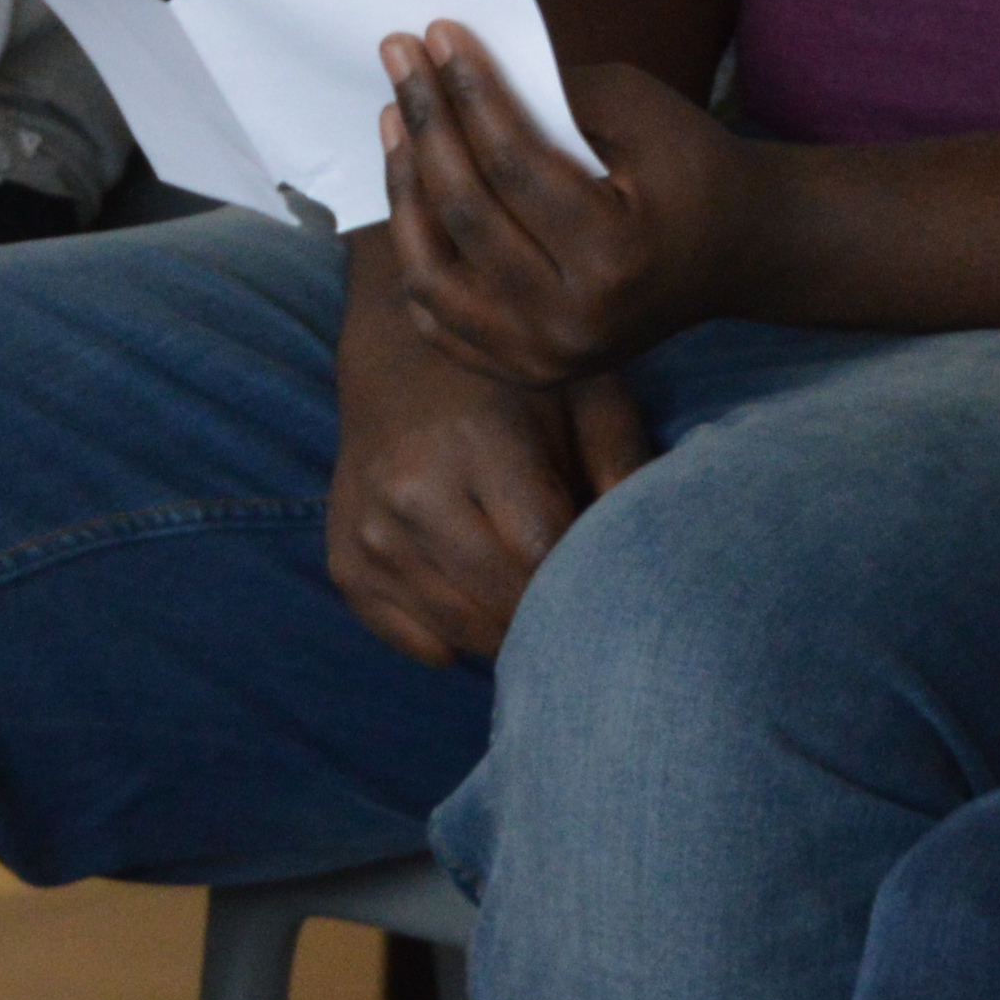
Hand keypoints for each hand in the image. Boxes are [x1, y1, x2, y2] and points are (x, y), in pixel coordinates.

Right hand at [323, 243, 652, 664]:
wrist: (395, 354)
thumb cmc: (508, 382)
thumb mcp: (582, 394)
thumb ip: (624, 466)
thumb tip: (654, 558)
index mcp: (476, 443)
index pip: (546, 555)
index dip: (589, 578)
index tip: (615, 579)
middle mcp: (411, 494)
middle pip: (504, 603)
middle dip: (554, 613)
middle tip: (585, 604)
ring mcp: (370, 535)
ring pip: (463, 634)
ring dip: (511, 631)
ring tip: (538, 599)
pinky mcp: (345, 565)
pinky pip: (419, 645)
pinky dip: (460, 639)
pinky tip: (482, 597)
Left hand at [381, 27, 754, 390]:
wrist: (734, 254)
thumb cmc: (689, 167)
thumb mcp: (639, 112)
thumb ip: (548, 93)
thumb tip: (450, 65)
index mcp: (617, 259)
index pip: (512, 165)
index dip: (467, 93)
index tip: (437, 34)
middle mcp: (575, 323)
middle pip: (466, 215)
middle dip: (426, 123)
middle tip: (400, 58)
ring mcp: (544, 358)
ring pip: (431, 275)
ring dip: (404, 189)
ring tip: (395, 120)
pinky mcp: (525, 370)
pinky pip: (437, 318)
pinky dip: (415, 253)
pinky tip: (409, 189)